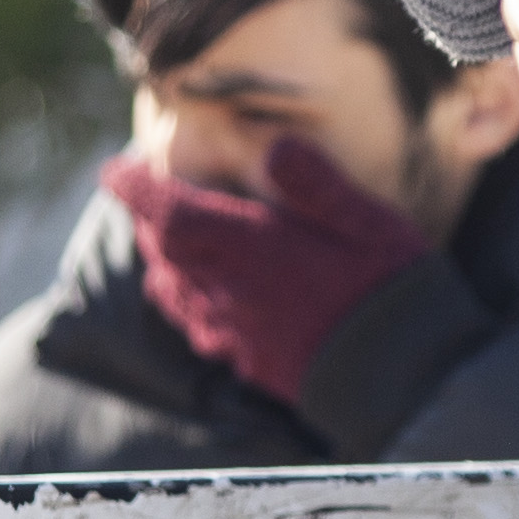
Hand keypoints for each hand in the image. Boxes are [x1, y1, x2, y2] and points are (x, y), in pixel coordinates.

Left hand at [104, 137, 428, 410]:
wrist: (403, 374)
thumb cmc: (387, 285)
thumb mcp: (363, 217)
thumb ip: (314, 180)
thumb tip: (273, 143)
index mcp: (250, 247)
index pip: (169, 213)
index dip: (135, 190)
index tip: (115, 171)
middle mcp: (231, 290)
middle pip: (166, 254)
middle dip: (150, 223)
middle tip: (150, 201)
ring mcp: (239, 332)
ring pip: (177, 295)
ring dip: (165, 265)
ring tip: (171, 247)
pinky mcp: (254, 362)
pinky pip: (204, 330)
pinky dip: (191, 305)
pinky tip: (211, 303)